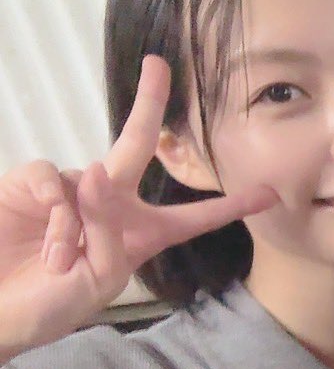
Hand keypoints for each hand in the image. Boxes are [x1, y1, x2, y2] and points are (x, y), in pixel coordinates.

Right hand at [0, 56, 275, 360]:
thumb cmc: (52, 303)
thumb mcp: (96, 276)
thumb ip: (104, 228)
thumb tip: (93, 171)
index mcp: (140, 234)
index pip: (194, 218)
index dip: (231, 206)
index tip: (270, 193)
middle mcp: (109, 204)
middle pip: (138, 145)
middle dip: (150, 103)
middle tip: (157, 65)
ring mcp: (68, 191)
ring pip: (90, 181)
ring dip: (78, 224)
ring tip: (61, 260)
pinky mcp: (28, 185)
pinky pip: (52, 177)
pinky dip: (52, 208)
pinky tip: (46, 237)